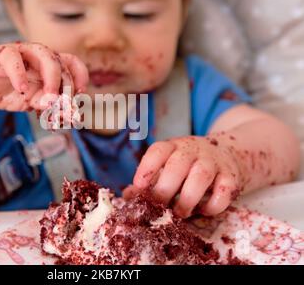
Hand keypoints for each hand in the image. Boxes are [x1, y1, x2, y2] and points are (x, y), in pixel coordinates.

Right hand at [0, 42, 87, 111]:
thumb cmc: (11, 93)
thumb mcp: (33, 102)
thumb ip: (48, 104)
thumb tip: (63, 111)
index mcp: (50, 64)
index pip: (72, 63)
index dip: (80, 76)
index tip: (80, 94)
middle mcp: (40, 55)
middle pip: (61, 63)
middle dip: (65, 86)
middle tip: (62, 105)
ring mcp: (22, 52)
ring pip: (44, 54)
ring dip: (51, 78)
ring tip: (49, 98)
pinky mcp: (2, 54)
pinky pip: (13, 59)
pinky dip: (19, 75)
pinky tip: (22, 90)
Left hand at [123, 136, 242, 217]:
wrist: (229, 153)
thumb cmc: (189, 165)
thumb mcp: (168, 164)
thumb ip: (149, 180)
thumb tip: (128, 196)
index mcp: (173, 146)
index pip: (158, 151)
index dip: (146, 168)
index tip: (139, 186)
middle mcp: (192, 150)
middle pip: (177, 165)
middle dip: (165, 190)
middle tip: (159, 207)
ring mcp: (213, 162)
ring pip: (200, 176)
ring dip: (187, 199)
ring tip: (180, 213)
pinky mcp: (231, 176)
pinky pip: (224, 191)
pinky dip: (213, 205)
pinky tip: (203, 211)